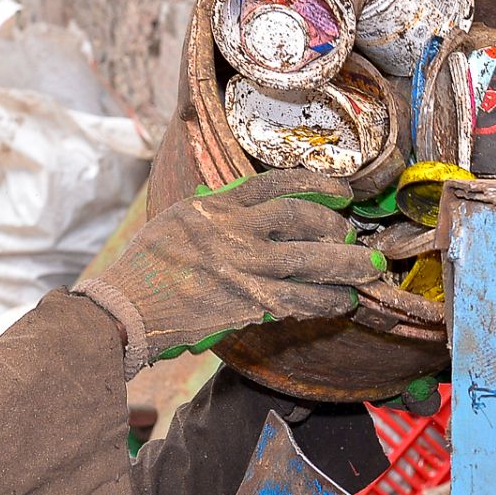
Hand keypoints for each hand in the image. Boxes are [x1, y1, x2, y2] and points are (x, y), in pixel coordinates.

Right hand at [75, 169, 382, 373]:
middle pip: (302, 219)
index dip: (316, 185)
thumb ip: (216, 215)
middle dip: (337, 228)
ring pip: (310, 260)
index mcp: (216, 207)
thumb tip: (247, 212)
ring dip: (346, 266)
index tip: (341, 192)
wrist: (126, 309)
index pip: (275, 185)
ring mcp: (244, 267)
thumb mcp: (177, 224)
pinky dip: (326, 301)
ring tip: (369, 270)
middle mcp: (234, 231)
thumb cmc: (145, 270)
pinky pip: (300, 299)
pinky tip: (342, 302)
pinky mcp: (247, 303)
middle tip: (357, 237)